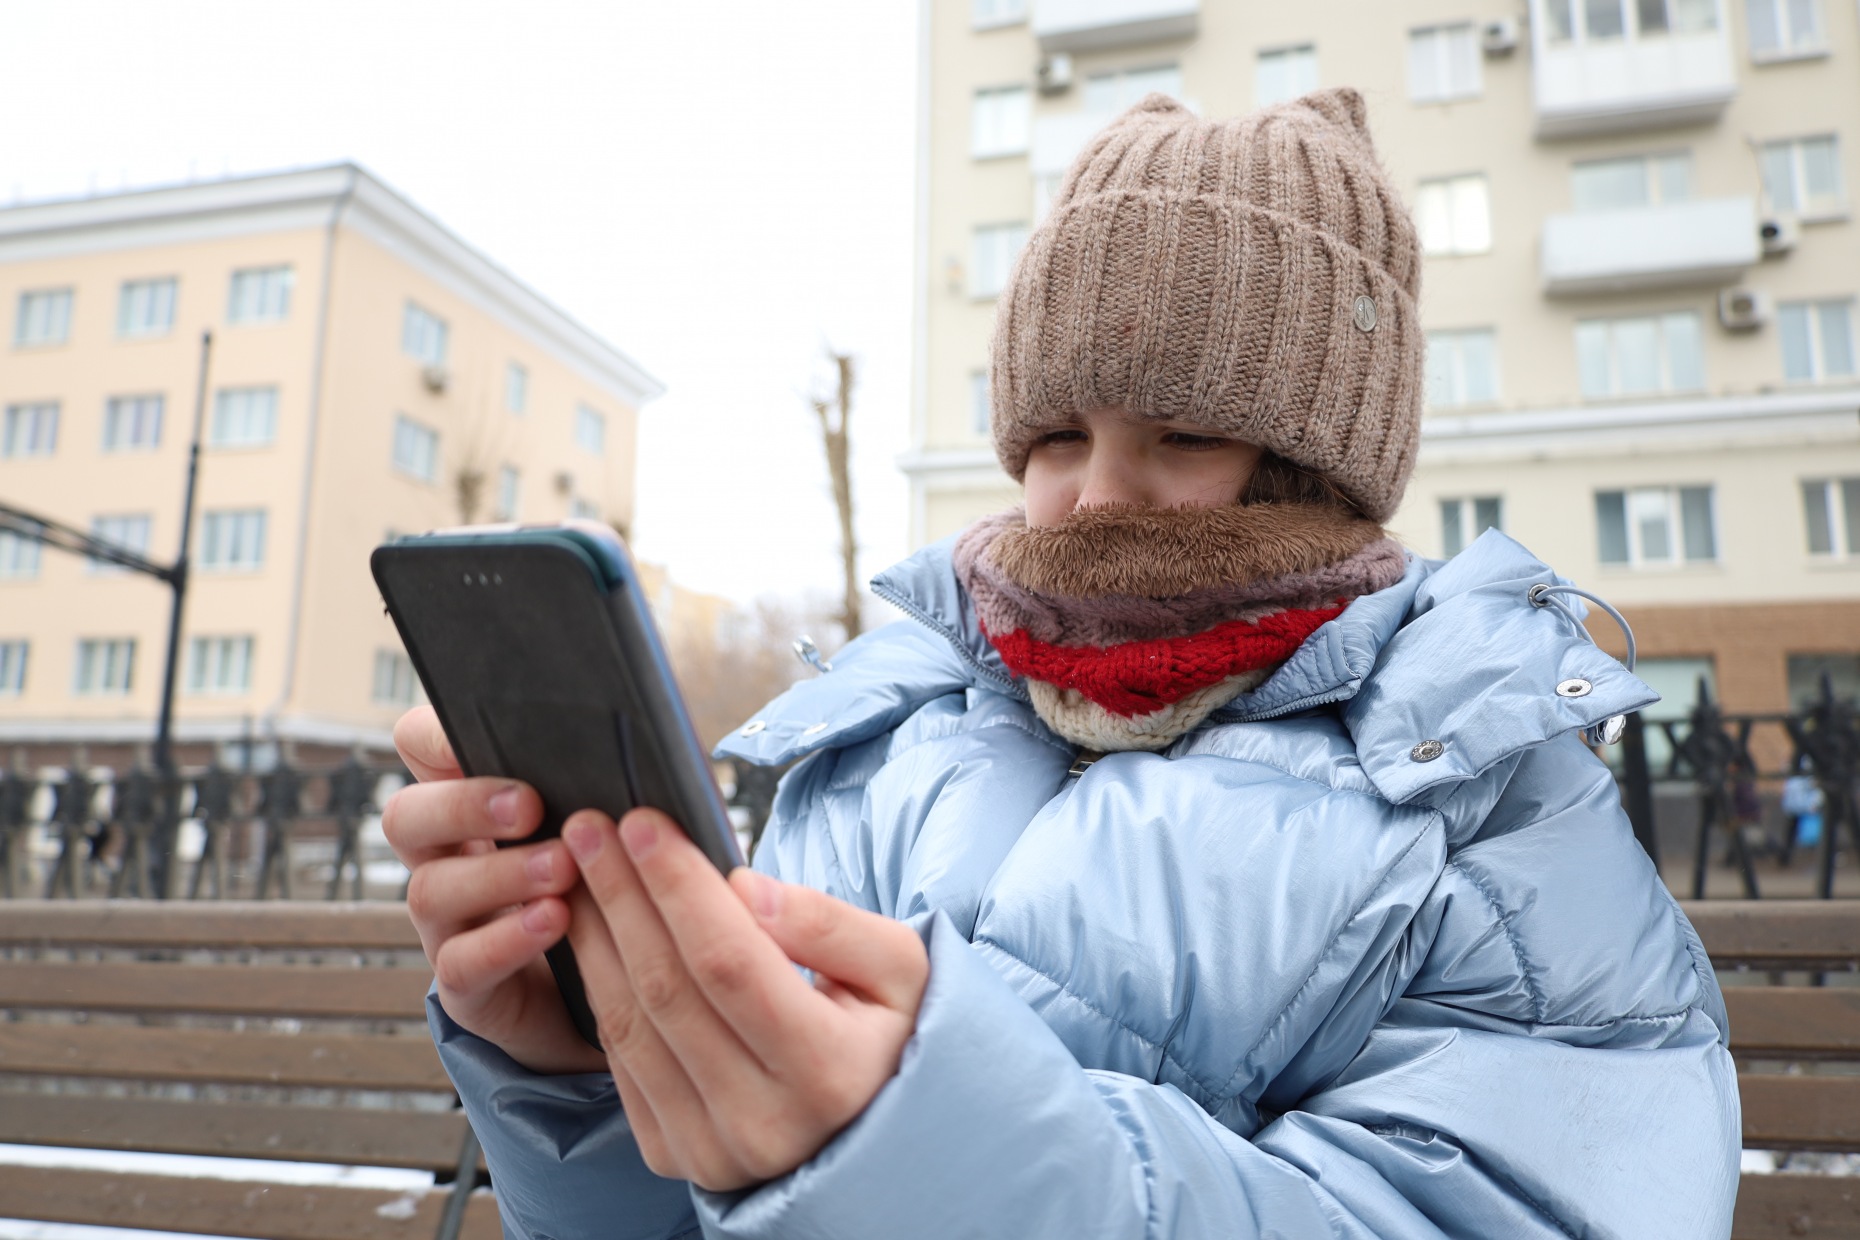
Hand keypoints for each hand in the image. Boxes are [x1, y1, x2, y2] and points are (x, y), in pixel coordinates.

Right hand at [383, 707, 606, 1074]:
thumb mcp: (605, 825)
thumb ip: (606, 781)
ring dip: (499, 874)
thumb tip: (652, 738)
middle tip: (529, 804)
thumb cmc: (610, 883)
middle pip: (406, 817)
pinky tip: (556, 920)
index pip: (420, 748)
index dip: (436, 736)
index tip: (485, 730)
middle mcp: (445, 860)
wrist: (614, 993)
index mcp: (473, 804)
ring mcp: (448, 926)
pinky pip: (462, 963)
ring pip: (431, 890)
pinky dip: (507, 939)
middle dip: (464, 805)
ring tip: (563, 867)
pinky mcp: (467, 988)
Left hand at [562, 807, 927, 1191]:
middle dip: (622, 895)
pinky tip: (593, 931)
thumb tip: (745, 888)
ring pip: (629, 1023)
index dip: (679, 888)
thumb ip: (831, 924)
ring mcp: (710, 1147)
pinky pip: (621, 1059)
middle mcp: (763, 1121)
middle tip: (589, 827)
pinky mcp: (672, 1155)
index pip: (732, 962)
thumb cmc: (889, 1034)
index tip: (643, 823)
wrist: (875, 1134)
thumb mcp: (899, 968)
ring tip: (579, 866)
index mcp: (828, 1072)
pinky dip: (599, 987)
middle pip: (669, 988)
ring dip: (596, 935)